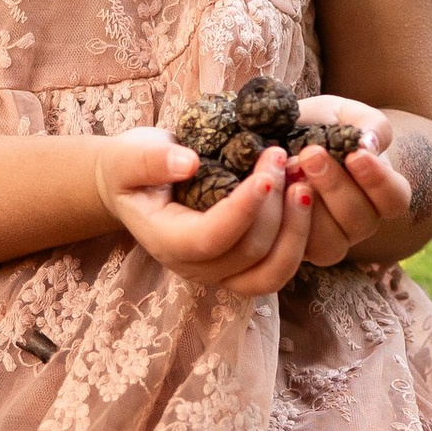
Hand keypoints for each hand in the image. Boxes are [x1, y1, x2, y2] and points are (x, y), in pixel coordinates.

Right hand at [94, 126, 311, 296]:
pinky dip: (299, 237)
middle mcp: (195, 268)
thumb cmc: (132, 168)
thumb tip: (187, 163)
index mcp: (166, 242)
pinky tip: (303, 198)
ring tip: (303, 184)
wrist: (138, 183)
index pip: (210, 238)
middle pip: (248, 252)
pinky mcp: (243, 267)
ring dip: (295, 230)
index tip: (265, 175)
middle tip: (284, 157)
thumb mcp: (127, 157)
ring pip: (271, 272)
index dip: (242, 210)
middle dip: (275, 206)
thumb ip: (149, 161)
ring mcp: (222, 274)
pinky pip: (279, 268)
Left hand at [288, 111, 416, 267]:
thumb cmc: (321, 126)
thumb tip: (370, 144)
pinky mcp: (298, 250)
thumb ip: (367, 123)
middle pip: (360, 220)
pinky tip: (272, 189)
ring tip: (288, 170)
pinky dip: (283, 218)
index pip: (395, 198)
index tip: (356, 154)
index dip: (379, 181)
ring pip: (330, 241)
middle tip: (311, 153)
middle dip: (334, 186)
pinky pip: (296, 248)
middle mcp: (359, 223)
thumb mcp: (343, 113)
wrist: (278, 139)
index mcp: (380, 193)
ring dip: (308, 205)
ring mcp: (330, 241)